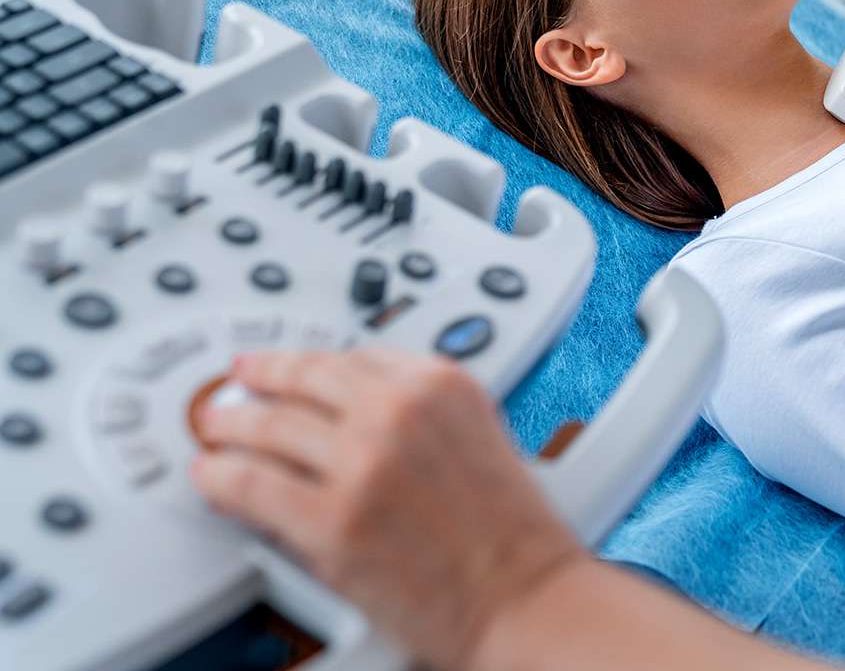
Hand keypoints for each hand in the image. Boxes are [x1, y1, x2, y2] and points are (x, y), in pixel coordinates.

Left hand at [190, 348, 584, 670]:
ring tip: (213, 427)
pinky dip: (221, 478)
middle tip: (235, 385)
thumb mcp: (479, 435)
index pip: (351, 355)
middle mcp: (399, 411)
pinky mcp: (330, 521)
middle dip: (259, 380)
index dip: (306, 362)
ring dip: (230, 425)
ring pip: (268, 427)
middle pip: (303, 379)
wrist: (525, 597)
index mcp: (441, 383)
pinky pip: (252, 486)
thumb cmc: (511, 533)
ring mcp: (362, 463)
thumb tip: (352, 412)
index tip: (284, 366)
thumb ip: (420, 412)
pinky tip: (210, 475)